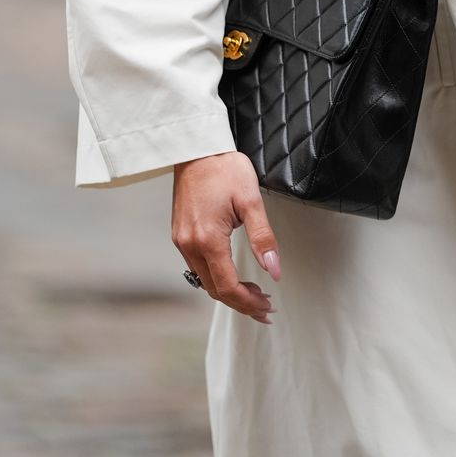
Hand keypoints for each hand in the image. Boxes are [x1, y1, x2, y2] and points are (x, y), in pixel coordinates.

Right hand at [172, 151, 280, 324]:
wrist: (197, 149)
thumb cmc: (224, 168)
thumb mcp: (251, 200)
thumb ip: (263, 238)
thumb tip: (274, 270)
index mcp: (207, 239)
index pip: (227, 286)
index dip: (248, 302)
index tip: (267, 307)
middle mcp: (189, 244)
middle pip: (214, 290)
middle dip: (241, 303)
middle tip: (265, 307)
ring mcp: (181, 241)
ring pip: (204, 281)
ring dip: (229, 292)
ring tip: (254, 294)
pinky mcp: (180, 235)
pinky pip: (197, 267)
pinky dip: (216, 277)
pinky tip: (232, 276)